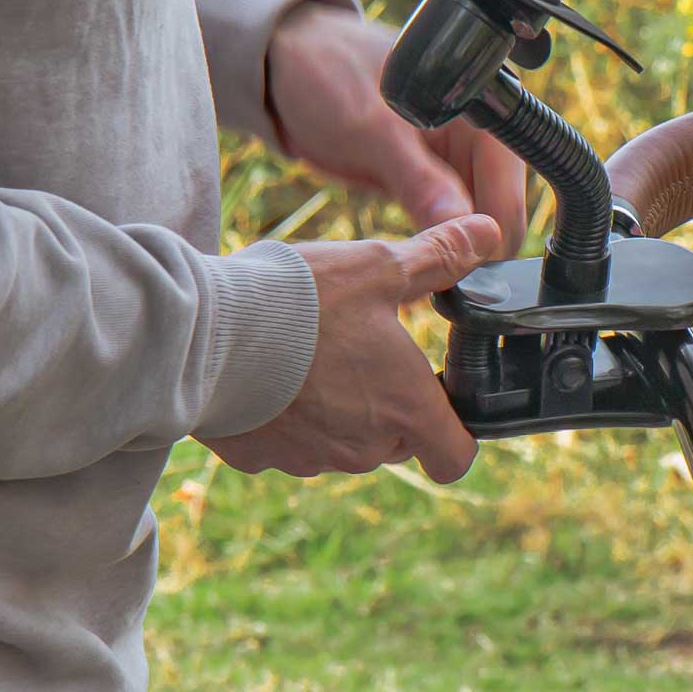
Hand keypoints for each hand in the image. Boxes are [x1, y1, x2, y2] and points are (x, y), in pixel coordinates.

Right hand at [200, 213, 502, 483]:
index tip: (439, 396)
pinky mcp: (262, 460)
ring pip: (343, 444)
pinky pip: (288, 445)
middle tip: (364, 351)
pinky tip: (269, 375)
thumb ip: (441, 256)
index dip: (455, 432)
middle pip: (397, 443)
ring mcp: (311, 459)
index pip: (456, 457)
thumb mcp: (380, 265)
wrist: (202, 333)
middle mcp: (365, 448)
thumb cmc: (300, 300)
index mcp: (406, 410)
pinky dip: (287, 418)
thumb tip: (490, 232)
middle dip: (390, 406)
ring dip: (338, 411)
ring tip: (310, 355)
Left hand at [265, 3, 528, 253]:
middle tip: (426, 272)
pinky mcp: (429, 184)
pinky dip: (428, 244)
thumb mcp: (370, 128)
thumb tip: (460, 225)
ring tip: (412, 263)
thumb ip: (417, 176)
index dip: (486, 236)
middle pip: (495, 219)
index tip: (453, 267)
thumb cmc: (328, 73)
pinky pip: (443, 226)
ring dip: (445, 250)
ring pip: (469, 229)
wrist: (288, 66)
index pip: (508, 194)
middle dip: (465, 247)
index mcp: (483, 115)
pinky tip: (406, 253)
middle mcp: (478, 142)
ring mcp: (454, 165)